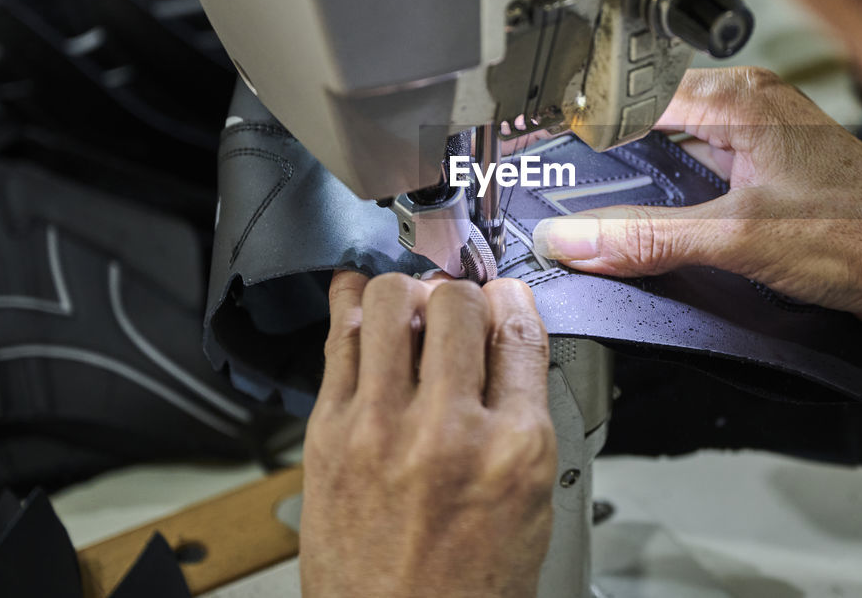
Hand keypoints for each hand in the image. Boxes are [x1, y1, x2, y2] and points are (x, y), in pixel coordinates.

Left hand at [300, 272, 556, 597]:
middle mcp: (448, 430)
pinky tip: (361, 305)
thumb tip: (509, 345)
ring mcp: (380, 428)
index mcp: (516, 449)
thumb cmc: (466, 589)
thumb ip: (526, 416)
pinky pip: (337, 338)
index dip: (513, 299)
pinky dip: (351, 307)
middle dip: (463, 296)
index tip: (506, 297)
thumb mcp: (533, 503)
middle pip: (458, 302)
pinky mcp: (327, 435)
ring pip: (392, 300)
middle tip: (458, 310)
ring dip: (408, 294)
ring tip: (413, 310)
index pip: (520, 330)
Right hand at [532, 67, 861, 344]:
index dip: (586, 128)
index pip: (637, 98)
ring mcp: (770, 144)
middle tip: (562, 194)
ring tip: (602, 215)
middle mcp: (757, 110)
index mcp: (744, 100)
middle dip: (611, 157)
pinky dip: (681, 199)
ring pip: (684, 151)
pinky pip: (711, 177)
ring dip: (648, 181)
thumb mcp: (737, 239)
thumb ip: (647, 239)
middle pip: (656, 122)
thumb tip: (577, 239)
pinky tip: (666, 231)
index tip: (545, 157)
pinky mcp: (781, 179)